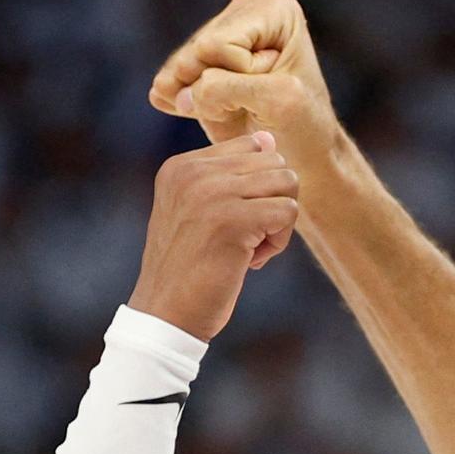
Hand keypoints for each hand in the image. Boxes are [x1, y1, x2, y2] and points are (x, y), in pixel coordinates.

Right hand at [126, 131, 301, 340]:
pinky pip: (288, 210)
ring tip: (250, 249)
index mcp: (181, 166)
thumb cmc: (187, 269)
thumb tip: (269, 138)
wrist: (166, 315)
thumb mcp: (199, 212)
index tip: (234, 221)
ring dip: (278, 221)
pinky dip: (279, 241)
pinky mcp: (234, 219)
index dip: (256, 187)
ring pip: (286, 182)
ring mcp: (212, 193)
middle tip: (247, 238)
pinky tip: (251, 261)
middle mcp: (194, 172)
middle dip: (271, 201)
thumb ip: (229, 176)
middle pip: (274, 162)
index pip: (250, 148)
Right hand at [148, 0, 341, 159]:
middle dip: (215, 88)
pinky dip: (183, 104)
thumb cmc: (301, 124)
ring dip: (202, 100)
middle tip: (250, 105)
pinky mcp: (202, 57)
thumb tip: (174, 93)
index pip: (219, 44)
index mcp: (274, 7)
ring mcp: (223, 29)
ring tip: (235, 110)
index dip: (238, 77)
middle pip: (196, 52)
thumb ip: (225, 90)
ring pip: (182, 69)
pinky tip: (208, 114)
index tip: (271, 90)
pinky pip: (172, 81)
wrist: (301, 150)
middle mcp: (247, 7)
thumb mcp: (275, 103)